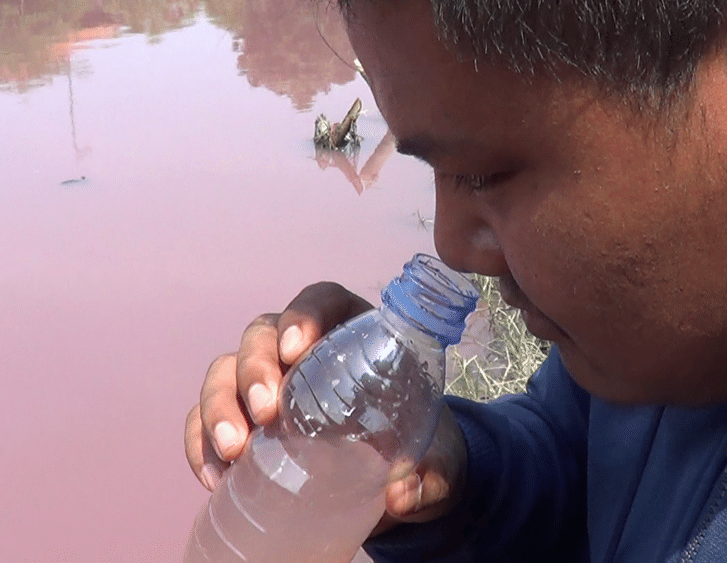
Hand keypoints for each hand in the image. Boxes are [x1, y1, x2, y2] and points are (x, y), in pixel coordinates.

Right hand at [183, 281, 467, 535]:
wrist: (395, 482)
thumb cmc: (419, 450)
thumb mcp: (438, 461)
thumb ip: (430, 475)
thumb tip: (402, 493)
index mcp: (354, 333)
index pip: (322, 301)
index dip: (304, 314)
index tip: (297, 349)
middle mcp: (301, 350)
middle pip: (262, 334)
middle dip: (256, 368)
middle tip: (268, 411)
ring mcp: (266, 383)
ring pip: (224, 371)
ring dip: (220, 404)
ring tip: (234, 448)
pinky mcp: (242, 422)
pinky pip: (204, 420)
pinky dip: (200, 443)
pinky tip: (215, 477)